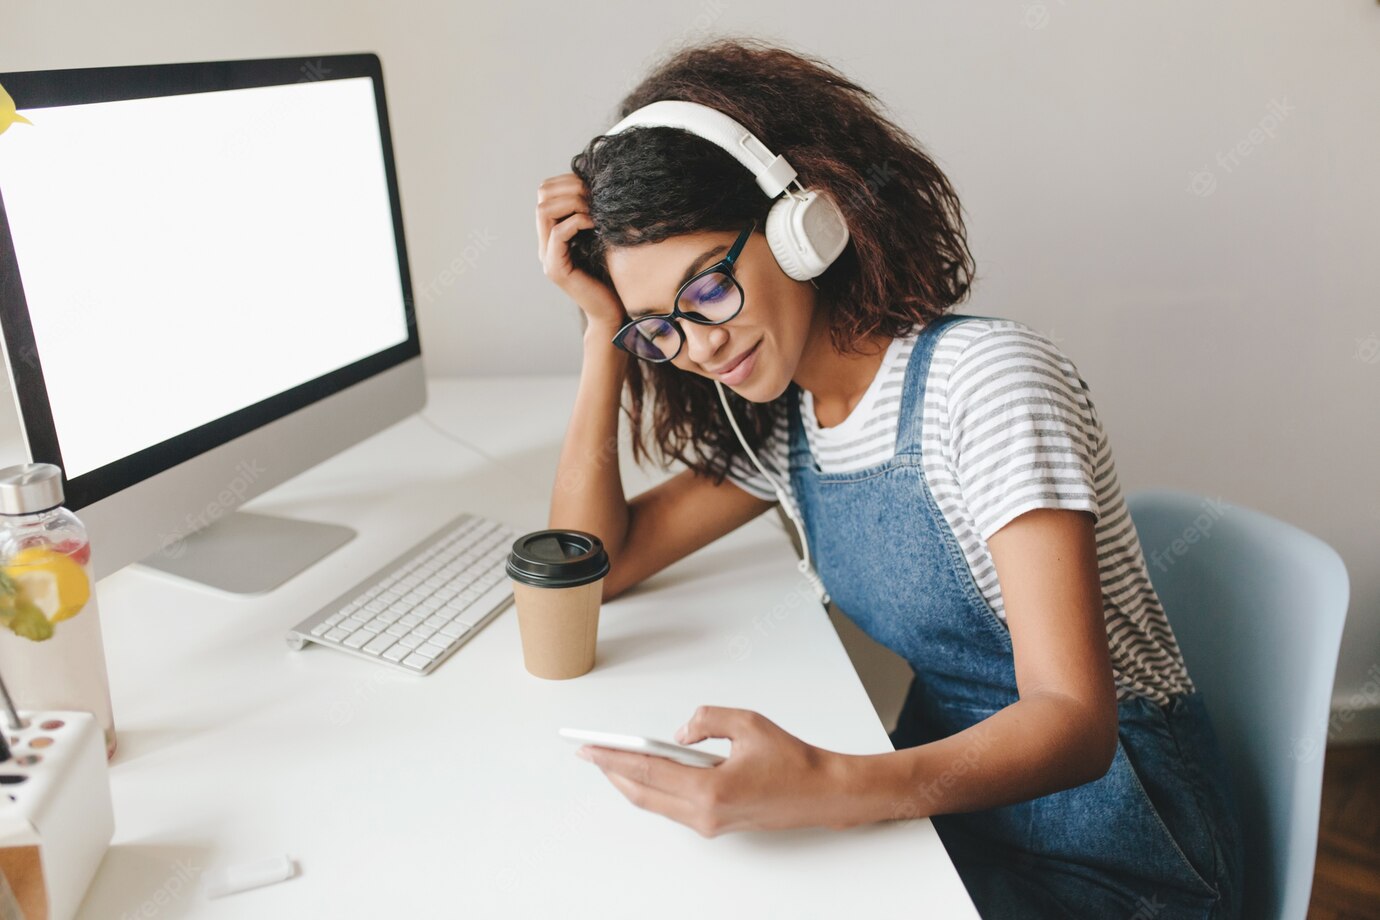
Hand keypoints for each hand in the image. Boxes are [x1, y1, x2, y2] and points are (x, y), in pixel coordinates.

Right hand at [535, 173, 624, 329]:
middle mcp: (545, 244)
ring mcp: (547, 257)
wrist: (613, 312)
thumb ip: (594, 216)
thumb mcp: (602, 237)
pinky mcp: (556, 269)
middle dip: (569, 188)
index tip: (591, 185)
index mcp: (553, 234)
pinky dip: (577, 222)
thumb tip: (600, 185)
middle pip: (541, 198)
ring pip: (544, 211)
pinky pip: (558, 233)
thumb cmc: (613, 274)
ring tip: (593, 209)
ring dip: (572, 202)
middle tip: (594, 196)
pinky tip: (595, 224)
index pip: (545, 193)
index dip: (566, 182)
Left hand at [577, 706, 851, 836]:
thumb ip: (706, 720)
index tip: (590, 748)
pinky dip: (652, 789)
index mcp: (709, 789)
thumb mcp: (747, 723)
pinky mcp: (714, 825)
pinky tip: (643, 773)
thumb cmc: (791, 760)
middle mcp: (704, 814)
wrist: (820, 794)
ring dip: (630, 782)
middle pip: (643, 793)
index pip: (648, 771)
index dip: (614, 758)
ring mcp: (708, 824)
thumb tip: (679, 735)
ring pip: (654, 803)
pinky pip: (671, 807)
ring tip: (610, 760)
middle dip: (613, 771)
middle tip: (590, 753)